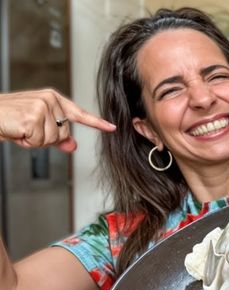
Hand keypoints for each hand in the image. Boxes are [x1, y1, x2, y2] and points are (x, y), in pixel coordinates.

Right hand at [0, 89, 115, 152]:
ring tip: (21, 129)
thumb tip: (73, 146)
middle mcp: (50, 100)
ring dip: (35, 141)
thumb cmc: (9, 118)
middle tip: (27, 129)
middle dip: (45, 138)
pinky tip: (18, 131)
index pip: (79, 113)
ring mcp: (43, 107)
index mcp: (53, 98)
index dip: (96, 123)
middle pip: (64, 133)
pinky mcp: (33, 117)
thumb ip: (57, 136)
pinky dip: (27, 142)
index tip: (112, 128)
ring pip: (52, 139)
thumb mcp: (36, 126)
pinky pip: (40, 141)